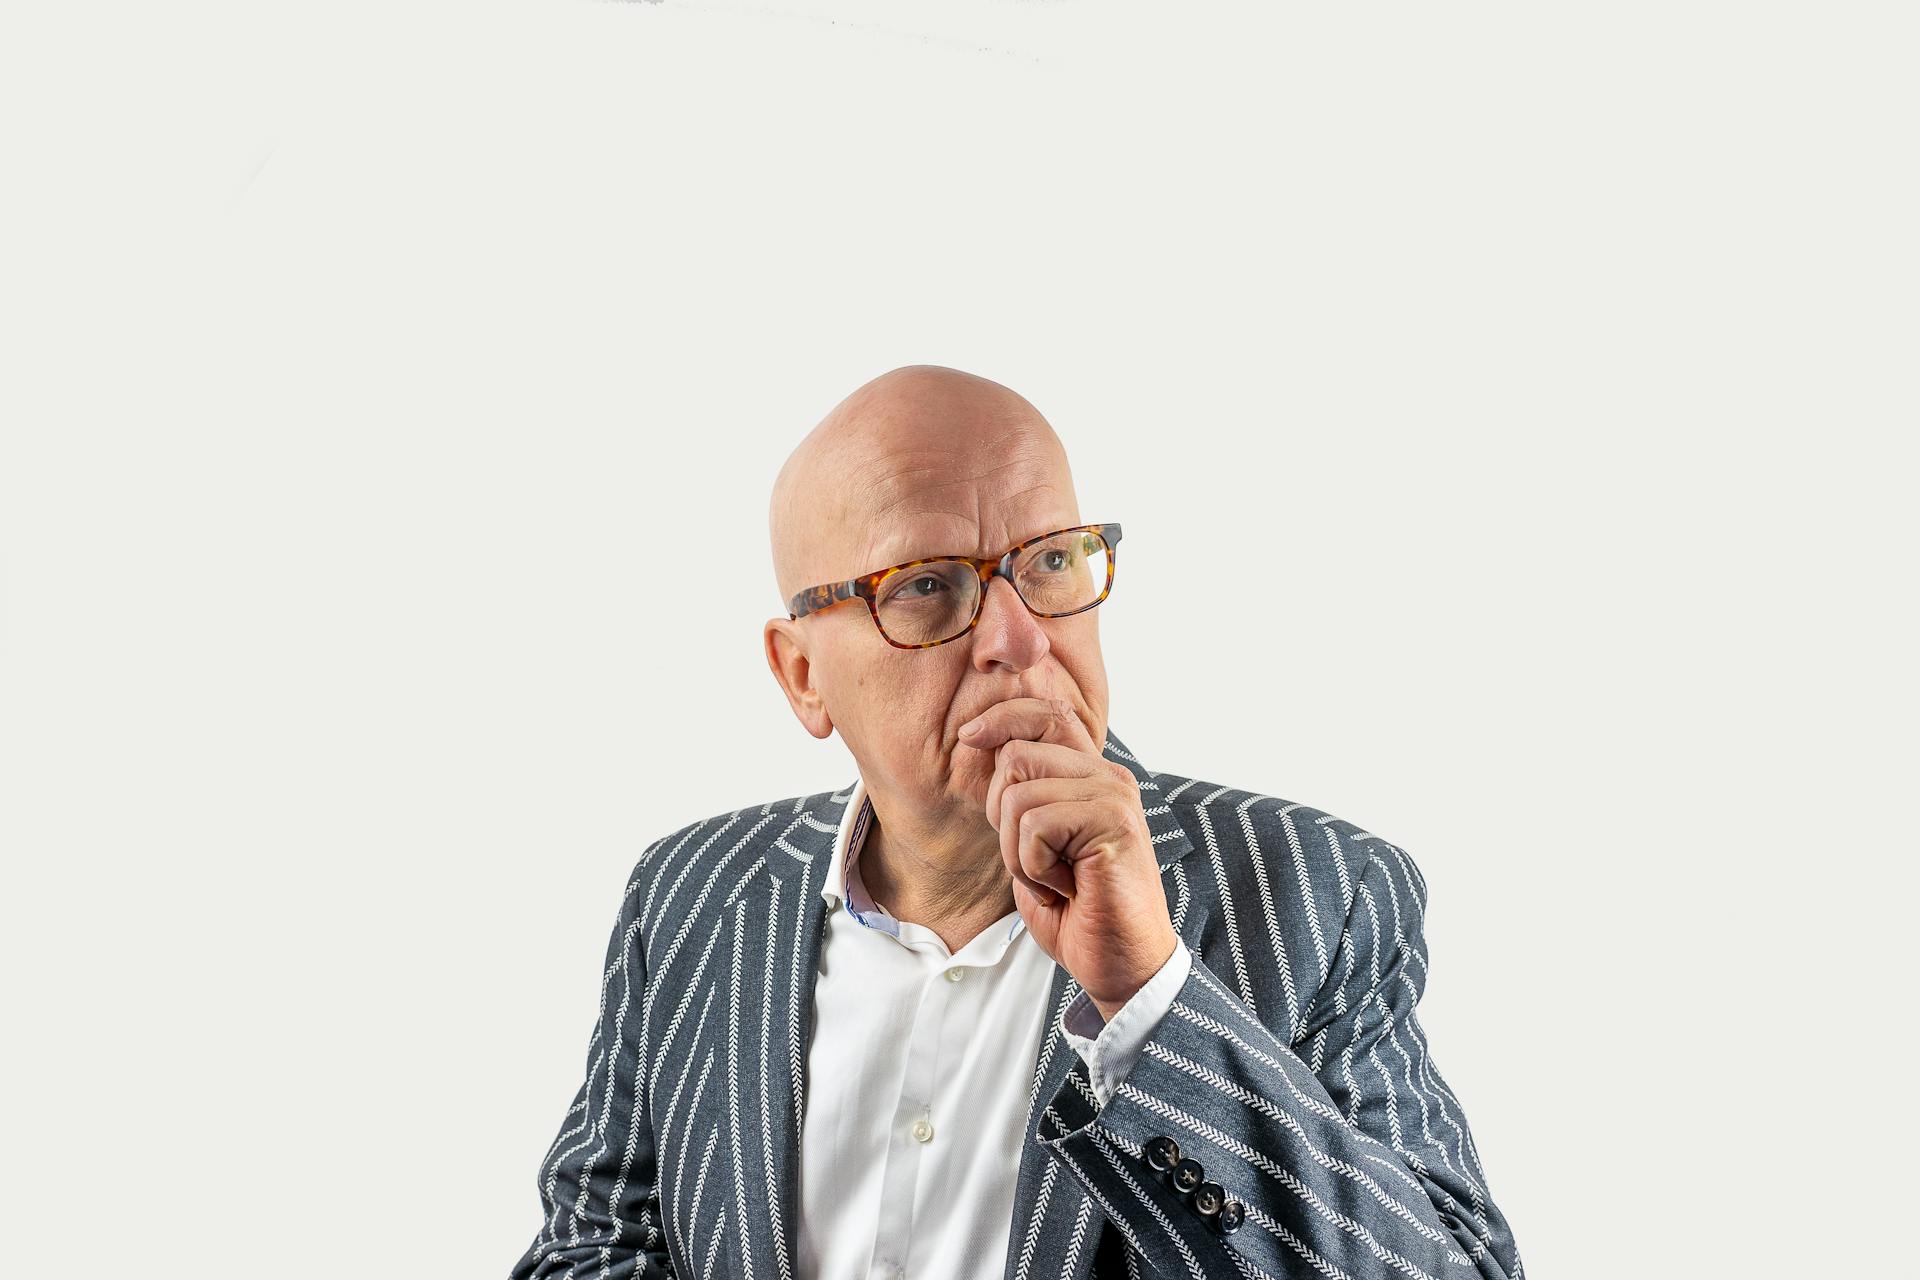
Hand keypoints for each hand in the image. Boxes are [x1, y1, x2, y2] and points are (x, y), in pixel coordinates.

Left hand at [958, 697, 1178, 1020]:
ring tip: (1054, 880)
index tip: (969, 737)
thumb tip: (982, 745)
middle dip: (1001, 818)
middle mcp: (1108, 777)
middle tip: (1035, 862)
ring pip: (1018, 796)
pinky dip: (1034, 869)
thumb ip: (1021, 799)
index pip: (1046, 715)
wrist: (1122, 965)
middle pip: (1015, 756)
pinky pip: (1035, 827)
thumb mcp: (1036, 847)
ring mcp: (1114, 796)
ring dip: (1018, 852)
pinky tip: (1066, 889)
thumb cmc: (1077, 913)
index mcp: (1092, 777)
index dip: (1002, 718)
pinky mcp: (1113, 822)